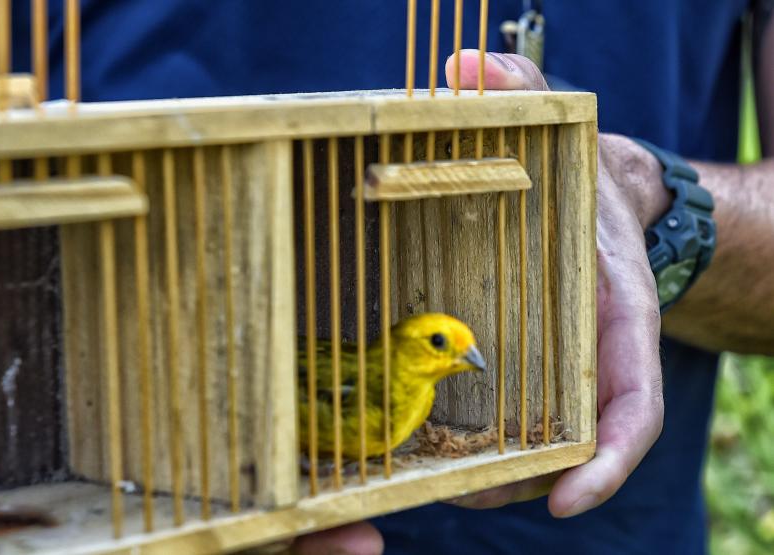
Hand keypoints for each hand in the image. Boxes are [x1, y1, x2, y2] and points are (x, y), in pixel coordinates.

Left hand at [292, 50, 667, 553]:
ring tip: (423, 484)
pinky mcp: (525, 371)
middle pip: (569, 443)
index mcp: (616, 317)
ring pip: (531, 443)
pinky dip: (470, 443)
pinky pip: (504, 420)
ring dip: (484, 473)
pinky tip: (419, 449)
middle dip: (519, 479)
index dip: (608, 458)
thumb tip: (472, 67)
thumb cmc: (586, 186)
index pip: (632, 402)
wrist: (597, 210)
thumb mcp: (568, 135)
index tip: (569, 501)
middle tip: (456, 496)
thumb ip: (527, 93)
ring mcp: (558, 371)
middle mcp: (590, 358)